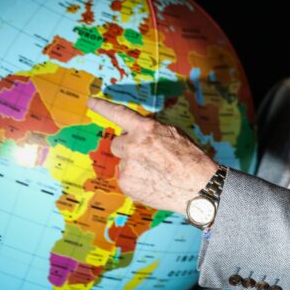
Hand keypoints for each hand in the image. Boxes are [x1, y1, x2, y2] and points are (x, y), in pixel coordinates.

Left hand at [86, 97, 219, 214]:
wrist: (199, 187)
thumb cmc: (191, 159)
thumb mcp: (174, 134)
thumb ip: (152, 131)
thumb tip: (138, 132)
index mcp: (146, 129)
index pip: (119, 114)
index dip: (103, 106)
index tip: (91, 102)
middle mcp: (133, 145)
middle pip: (118, 143)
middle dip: (128, 147)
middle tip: (147, 156)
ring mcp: (128, 166)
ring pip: (124, 163)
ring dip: (134, 165)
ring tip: (157, 173)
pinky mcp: (126, 184)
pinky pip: (126, 179)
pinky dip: (136, 180)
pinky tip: (154, 183)